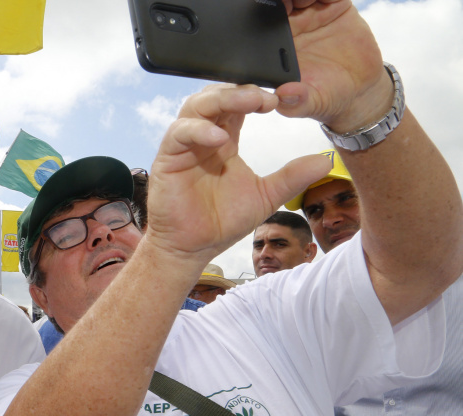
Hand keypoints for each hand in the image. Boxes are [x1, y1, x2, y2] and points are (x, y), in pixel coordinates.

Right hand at [145, 85, 331, 260]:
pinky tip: (220, 137)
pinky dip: (199, 130)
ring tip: (250, 102)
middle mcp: (203, 137)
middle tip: (269, 97)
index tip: (281, 99)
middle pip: (216, 96)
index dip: (257, 95)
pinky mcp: (167, 158)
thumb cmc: (221, 223)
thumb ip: (292, 176)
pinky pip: (179, 133)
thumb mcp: (266, 196)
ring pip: (197, 106)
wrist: (192, 248)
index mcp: (224, 139)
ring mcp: (184, 146)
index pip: (237, 103)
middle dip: (242, 90)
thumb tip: (326, 160)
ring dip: (223, 98)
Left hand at [277, 0, 392, 131]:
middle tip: (292, 4)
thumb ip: (295, 101)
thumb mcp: (309, 104)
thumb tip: (283, 95)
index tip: (275, 9)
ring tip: (309, 2)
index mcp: (275, 45)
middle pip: (282, 1)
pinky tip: (331, 0)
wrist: (358, 90)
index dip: (266, 10)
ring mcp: (312, 13)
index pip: (263, 20)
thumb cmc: (326, 96)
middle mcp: (291, 25)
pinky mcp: (336, 6)